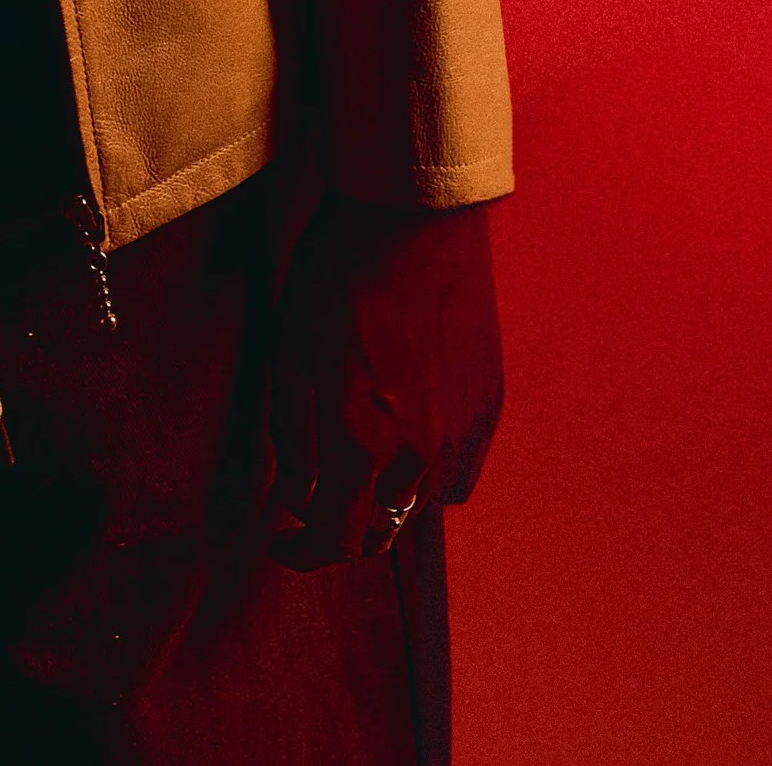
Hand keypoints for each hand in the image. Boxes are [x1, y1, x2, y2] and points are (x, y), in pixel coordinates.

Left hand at [267, 194, 502, 568]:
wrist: (412, 220)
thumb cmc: (337, 279)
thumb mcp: (289, 355)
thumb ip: (292, 440)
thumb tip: (296, 498)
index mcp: (363, 447)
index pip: (336, 540)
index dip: (303, 552)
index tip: (281, 540)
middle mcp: (421, 455)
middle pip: (383, 531)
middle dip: (343, 530)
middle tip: (314, 504)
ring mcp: (463, 432)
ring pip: (423, 504)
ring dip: (386, 500)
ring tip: (358, 465)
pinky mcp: (490, 406)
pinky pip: (462, 470)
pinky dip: (431, 473)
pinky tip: (408, 442)